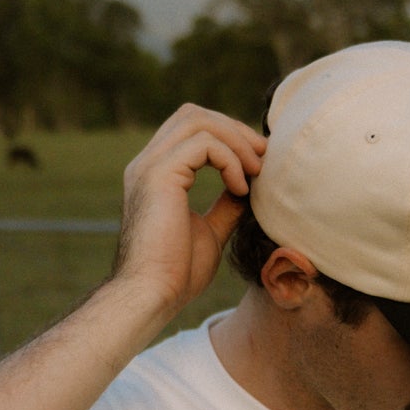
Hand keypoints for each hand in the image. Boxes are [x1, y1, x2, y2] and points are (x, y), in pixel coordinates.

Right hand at [114, 104, 266, 315]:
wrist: (152, 295)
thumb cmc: (176, 273)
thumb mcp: (211, 231)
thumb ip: (226, 205)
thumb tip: (249, 188)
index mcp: (155, 174)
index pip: (190, 129)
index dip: (228, 135)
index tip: (258, 161)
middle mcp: (147, 163)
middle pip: (193, 115)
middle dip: (234, 129)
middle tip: (263, 156)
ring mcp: (149, 166)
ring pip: (198, 120)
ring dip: (236, 141)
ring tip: (257, 171)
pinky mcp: (158, 174)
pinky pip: (203, 143)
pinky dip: (229, 159)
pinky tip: (241, 187)